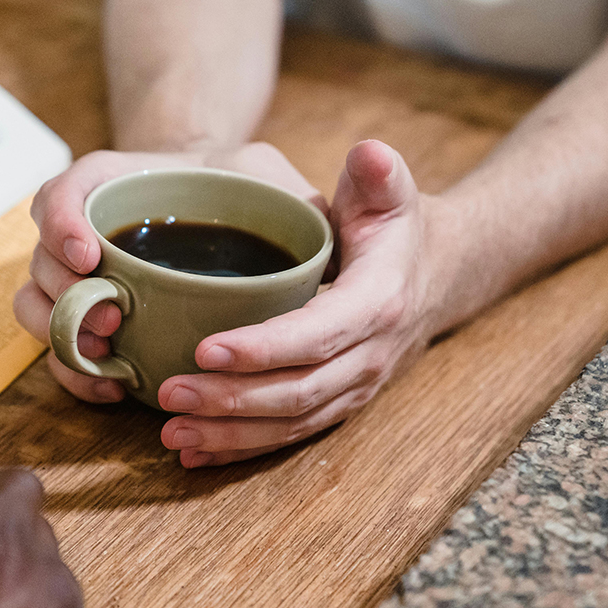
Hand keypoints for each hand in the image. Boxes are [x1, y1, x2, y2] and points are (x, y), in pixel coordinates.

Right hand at [13, 142, 326, 404]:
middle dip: (62, 297)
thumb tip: (373, 157)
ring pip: (39, 307)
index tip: (92, 253)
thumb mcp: (284, 179)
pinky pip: (62, 348)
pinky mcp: (92, 317)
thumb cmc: (253, 200)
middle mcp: (92, 227)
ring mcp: (84, 276)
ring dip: (62, 342)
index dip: (65, 219)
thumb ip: (330, 175)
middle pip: (41, 258)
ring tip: (106, 368)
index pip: (71, 187)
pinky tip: (111, 389)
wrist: (229, 225)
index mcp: (125, 180)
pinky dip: (79, 373)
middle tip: (104, 323)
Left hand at [158, 140, 441, 465]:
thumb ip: (378, 174)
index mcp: (379, 304)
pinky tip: (195, 455)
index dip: (263, 347)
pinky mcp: (339, 406)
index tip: (206, 346)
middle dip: (231, 399)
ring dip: (230, 434)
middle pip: (297, 391)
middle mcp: (370, 357)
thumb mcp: (391, 194)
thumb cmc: (396, 230)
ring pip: (291, 425)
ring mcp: (355, 390)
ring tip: (173, 432)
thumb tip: (367, 153)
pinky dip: (241, 449)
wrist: (437, 276)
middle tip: (170, 393)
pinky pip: (290, 438)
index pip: (317, 334)